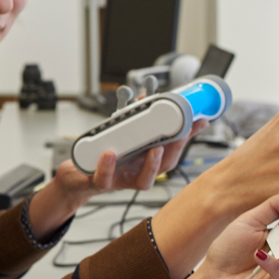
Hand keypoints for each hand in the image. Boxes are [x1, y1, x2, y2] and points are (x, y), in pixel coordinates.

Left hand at [54, 118, 206, 205]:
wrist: (78, 175)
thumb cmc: (103, 155)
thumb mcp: (119, 134)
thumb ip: (132, 117)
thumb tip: (144, 96)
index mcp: (148, 161)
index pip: (174, 150)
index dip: (188, 136)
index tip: (200, 120)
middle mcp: (139, 173)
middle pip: (165, 167)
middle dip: (175, 150)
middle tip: (178, 134)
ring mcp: (122, 180)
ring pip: (142, 181)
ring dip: (151, 165)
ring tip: (154, 149)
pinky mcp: (99, 182)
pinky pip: (104, 179)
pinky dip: (106, 168)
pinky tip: (109, 154)